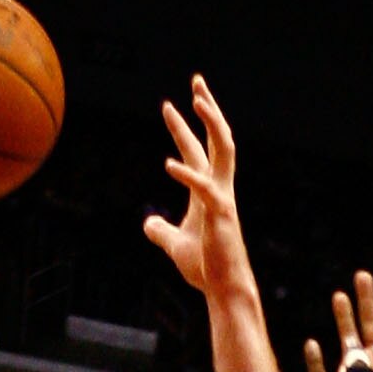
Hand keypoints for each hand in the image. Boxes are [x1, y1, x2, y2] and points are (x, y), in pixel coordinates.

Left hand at [144, 77, 254, 306]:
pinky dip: (186, 174)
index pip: (197, 151)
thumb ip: (161, 231)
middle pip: (218, 138)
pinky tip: (168, 164)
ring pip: (224, 150)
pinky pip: (203, 188)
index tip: (168, 107)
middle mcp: (219, 189)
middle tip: (196, 81)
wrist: (224, 290)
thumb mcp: (175, 245)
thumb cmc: (205, 268)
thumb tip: (148, 223)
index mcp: (208, 192)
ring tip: (196, 100)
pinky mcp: (220, 215)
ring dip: (211, 123)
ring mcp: (222, 199)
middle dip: (207, 108)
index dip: (182, 128)